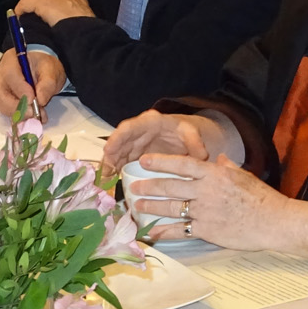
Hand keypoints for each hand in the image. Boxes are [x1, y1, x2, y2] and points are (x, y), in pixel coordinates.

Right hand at [0, 47, 64, 115]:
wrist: (43, 71)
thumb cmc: (44, 68)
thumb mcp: (52, 70)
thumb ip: (48, 84)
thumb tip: (40, 100)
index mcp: (11, 60)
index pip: (10, 74)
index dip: (20, 89)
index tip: (32, 99)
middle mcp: (0, 74)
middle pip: (0, 93)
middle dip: (16, 106)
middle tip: (32, 113)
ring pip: (1, 105)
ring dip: (18, 113)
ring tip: (36, 115)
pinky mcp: (2, 100)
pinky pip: (5, 111)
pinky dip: (18, 116)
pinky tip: (31, 117)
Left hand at [15, 0, 93, 27]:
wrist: (84, 30)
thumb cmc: (85, 26)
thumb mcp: (83, 12)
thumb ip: (73, 8)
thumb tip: (64, 13)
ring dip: (24, 1)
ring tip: (21, 10)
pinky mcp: (42, 3)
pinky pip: (26, 3)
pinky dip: (21, 8)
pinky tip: (19, 14)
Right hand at [101, 110, 218, 173]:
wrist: (182, 138)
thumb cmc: (184, 132)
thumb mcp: (191, 133)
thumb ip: (195, 143)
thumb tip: (202, 156)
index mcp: (149, 122)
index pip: (129, 127)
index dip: (117, 138)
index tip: (109, 149)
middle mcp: (137, 132)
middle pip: (118, 142)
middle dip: (110, 157)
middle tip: (105, 173)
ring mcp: (133, 145)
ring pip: (116, 154)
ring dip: (110, 168)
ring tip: (105, 183)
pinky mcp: (132, 156)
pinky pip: (120, 164)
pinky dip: (115, 173)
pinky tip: (111, 185)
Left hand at [128, 153, 307, 251]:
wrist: (273, 221)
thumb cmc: (261, 197)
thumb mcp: (244, 175)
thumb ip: (227, 166)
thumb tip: (218, 158)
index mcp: (215, 173)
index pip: (183, 164)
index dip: (162, 161)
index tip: (145, 160)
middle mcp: (206, 190)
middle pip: (171, 186)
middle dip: (149, 186)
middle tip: (133, 187)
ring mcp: (204, 211)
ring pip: (171, 207)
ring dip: (151, 207)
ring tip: (137, 206)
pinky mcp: (206, 231)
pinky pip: (179, 230)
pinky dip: (163, 231)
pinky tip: (150, 232)